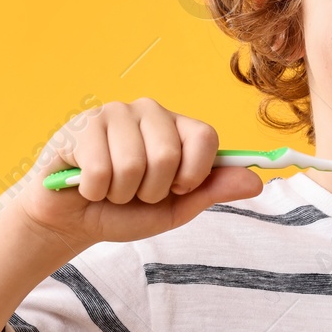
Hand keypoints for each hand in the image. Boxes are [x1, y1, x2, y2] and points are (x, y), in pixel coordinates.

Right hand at [9, 98, 262, 253]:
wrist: (73, 220)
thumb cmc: (126, 211)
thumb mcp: (177, 209)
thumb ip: (213, 191)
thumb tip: (257, 181)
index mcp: (178, 128)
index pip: (206, 137)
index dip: (193, 174)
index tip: (177, 189)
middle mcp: (150, 112)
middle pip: (168, 154)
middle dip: (152, 191)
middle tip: (136, 193)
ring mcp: (115, 114)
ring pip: (133, 164)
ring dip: (120, 193)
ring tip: (111, 189)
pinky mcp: (82, 125)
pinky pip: (100, 170)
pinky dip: (94, 191)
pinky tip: (87, 184)